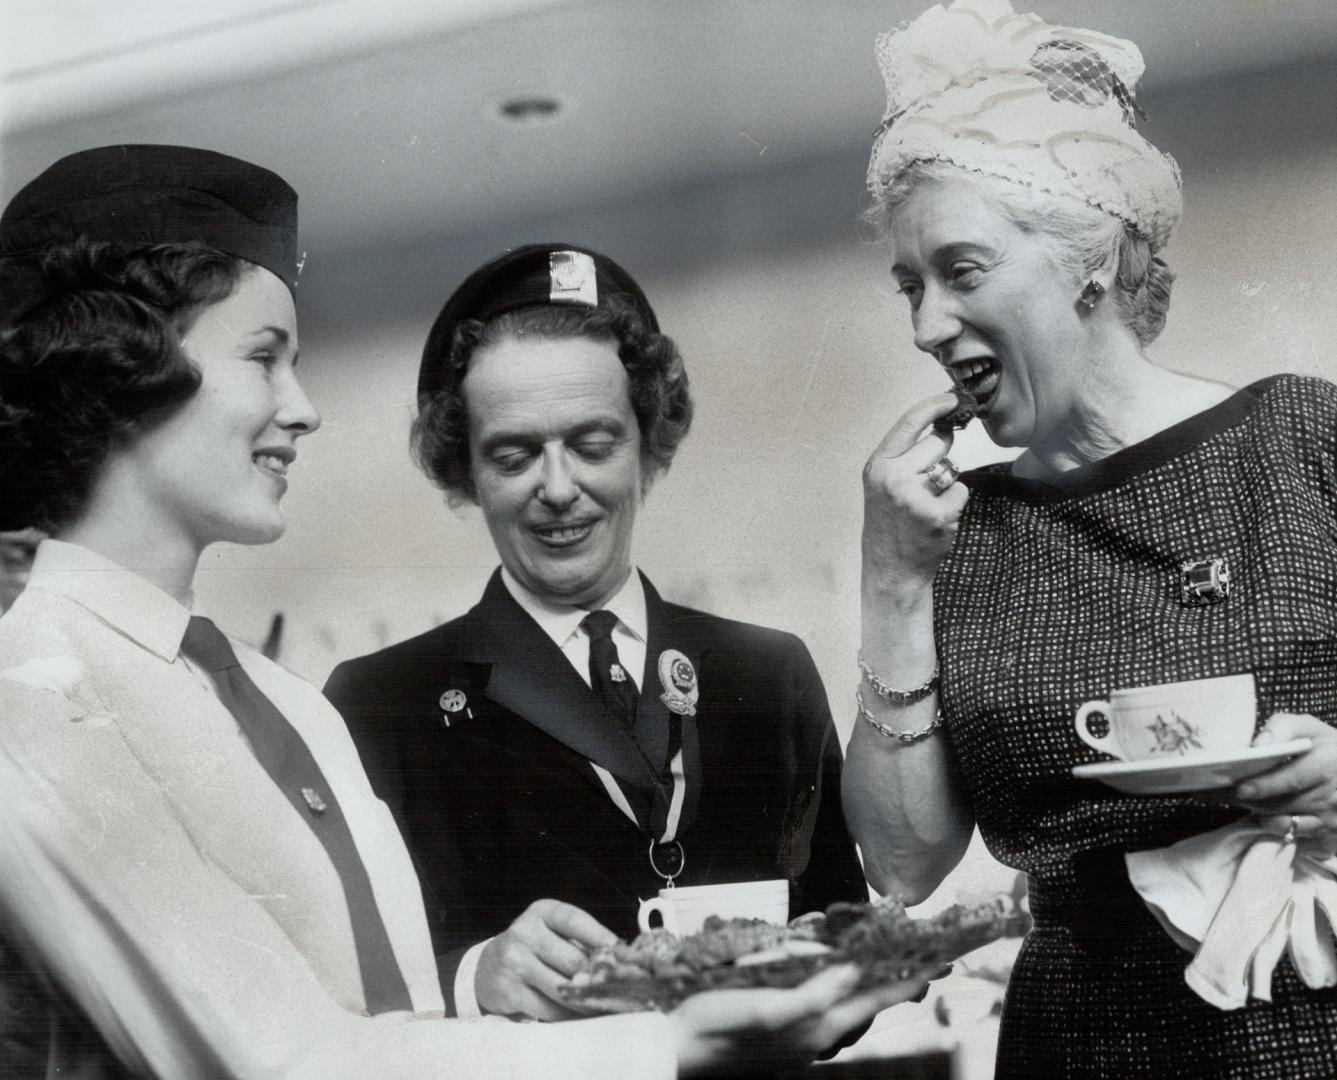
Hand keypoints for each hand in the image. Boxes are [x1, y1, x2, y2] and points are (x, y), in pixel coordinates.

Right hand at [475, 899, 617, 1020]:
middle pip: (572, 959)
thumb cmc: (535, 948)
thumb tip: (619, 960)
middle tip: (620, 988)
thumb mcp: (552, 931)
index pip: (575, 921)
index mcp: (542, 911)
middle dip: (599, 977)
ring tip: (605, 1004)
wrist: (489, 968)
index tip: (623, 953)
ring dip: (586, 1000)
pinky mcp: (509, 990)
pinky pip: (547, 1008)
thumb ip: (580, 941)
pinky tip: (578, 1014)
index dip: (601, 937)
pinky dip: (567, 1014)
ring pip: (562, 987)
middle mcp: (525, 932)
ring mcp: (514, 961)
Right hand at [670, 964, 926, 1075]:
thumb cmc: (716, 1024)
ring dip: (867, 996)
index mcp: (813, 1027)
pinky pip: (822, 1019)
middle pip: (865, 1010)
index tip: (937, 966)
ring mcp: (798, 1042)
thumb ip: (812, 992)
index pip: (872, 1000)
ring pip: (846, 1016)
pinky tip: (831, 994)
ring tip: (885, 980)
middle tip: (922, 970)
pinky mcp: (780, 1039)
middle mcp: (813, 1039)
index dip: (905, 982)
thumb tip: (851, 971)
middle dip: (894, 989)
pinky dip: (838, 1003)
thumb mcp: (766, 1006)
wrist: (678, 1050)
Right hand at [862, 393, 969, 586]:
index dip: (934, 406)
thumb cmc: (889, 525)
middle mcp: (893, 477)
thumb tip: (941, 427)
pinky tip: (938, 518)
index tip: (952, 400)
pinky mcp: (937, 514)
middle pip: (937, 443)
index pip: (909, 422)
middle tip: (928, 482)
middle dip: (941, 455)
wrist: (891, 570)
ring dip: (947, 484)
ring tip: (928, 504)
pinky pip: (961, 491)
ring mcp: (915, 496)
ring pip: (952, 467)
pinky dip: (955, 503)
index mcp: (878, 466)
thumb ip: (904, 458)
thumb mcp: (883, 485)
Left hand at [1233, 713, 1336, 832]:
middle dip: (1248, 801)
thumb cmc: (1324, 747)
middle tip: (1217, 795)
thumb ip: (1282, 728)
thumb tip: (1258, 745)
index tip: (1239, 788)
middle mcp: (1334, 795)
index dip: (1263, 785)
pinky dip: (1276, 831)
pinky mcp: (1330, 838)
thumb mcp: (1308, 728)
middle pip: (1282, 804)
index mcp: (1329, 764)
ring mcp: (1333, 820)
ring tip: (1239, 802)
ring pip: (1285, 823)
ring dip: (1258, 815)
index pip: (1291, 779)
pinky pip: (1295, 840)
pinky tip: (1264, 818)